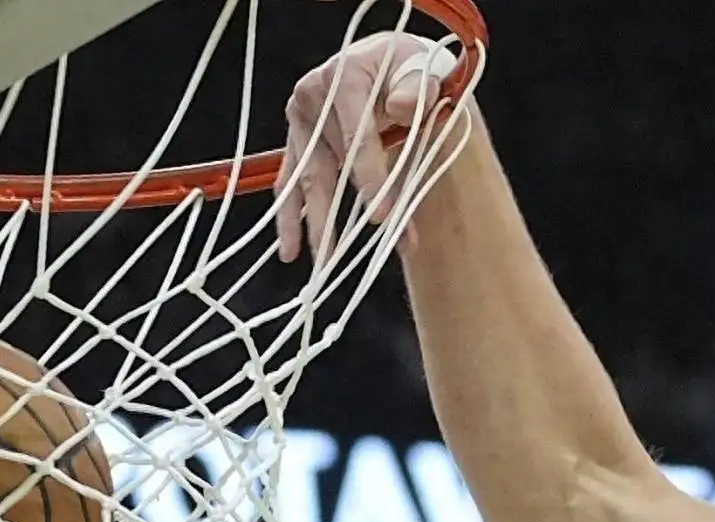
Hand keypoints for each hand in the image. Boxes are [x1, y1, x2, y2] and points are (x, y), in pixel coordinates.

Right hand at [275, 31, 455, 263]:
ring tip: (319, 265)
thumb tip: (403, 106)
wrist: (391, 64)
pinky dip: (292, 216)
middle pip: (329, 166)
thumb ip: (418, 86)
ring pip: (307, 180)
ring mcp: (302, 119)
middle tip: (341, 259)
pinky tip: (291, 248)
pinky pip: (292, 182)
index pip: (358, 138)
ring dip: (312, 225)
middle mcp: (314, 96)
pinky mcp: (299, 139)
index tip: (382, 219)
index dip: (370, 180)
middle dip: (338, 217)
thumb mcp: (423, 68)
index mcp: (344, 76)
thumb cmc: (410, 69)